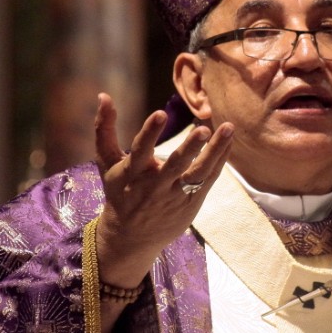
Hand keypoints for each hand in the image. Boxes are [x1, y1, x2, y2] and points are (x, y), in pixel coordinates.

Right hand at [93, 92, 233, 288]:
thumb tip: (104, 95)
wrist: (131, 237)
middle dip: (189, 147)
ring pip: (198, 173)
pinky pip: (208, 179)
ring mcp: (175, 196)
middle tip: (203, 129)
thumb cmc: (119, 192)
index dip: (149, 133)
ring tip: (228, 128)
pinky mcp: (191, 203)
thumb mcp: (106, 163)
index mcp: (131, 174)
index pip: (140, 151)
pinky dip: (219, 160)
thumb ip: (104, 129)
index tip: (160, 114)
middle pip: (174, 165)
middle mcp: (154, 186)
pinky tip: (228, 141)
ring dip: (214, 151)